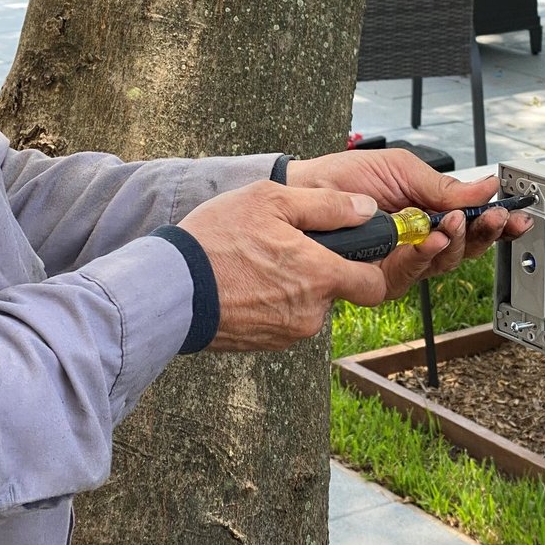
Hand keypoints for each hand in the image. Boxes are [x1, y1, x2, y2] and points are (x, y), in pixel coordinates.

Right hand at [177, 180, 392, 350]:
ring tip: (255, 261)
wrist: (171, 287)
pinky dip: (270, 302)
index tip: (353, 252)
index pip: (374, 286)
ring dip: (292, 286)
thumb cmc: (218, 238)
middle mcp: (310, 312)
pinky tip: (243, 282)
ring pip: (306, 306)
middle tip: (283, 245)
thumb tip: (366, 209)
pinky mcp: (262, 344)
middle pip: (334, 292)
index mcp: (320, 275)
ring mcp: (286, 333)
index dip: (369, 267)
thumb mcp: (271, 200)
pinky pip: (281, 320)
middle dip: (318, 270)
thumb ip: (326, 204)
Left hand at [284, 147, 532, 299]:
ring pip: (443, 262)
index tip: (515, 215)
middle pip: (465, 249)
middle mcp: (418, 241)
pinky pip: (410, 273)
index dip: (496, 224)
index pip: (470, 224)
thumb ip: (443, 186)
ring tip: (456, 222)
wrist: (305, 189)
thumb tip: (486, 186)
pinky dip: (423, 255)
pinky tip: (430, 239)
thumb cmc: (346, 177)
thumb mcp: (401, 169)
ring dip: (455, 242)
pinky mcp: (380, 277)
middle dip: (483, 233)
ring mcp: (400, 261)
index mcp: (427, 213)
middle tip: (493, 217)